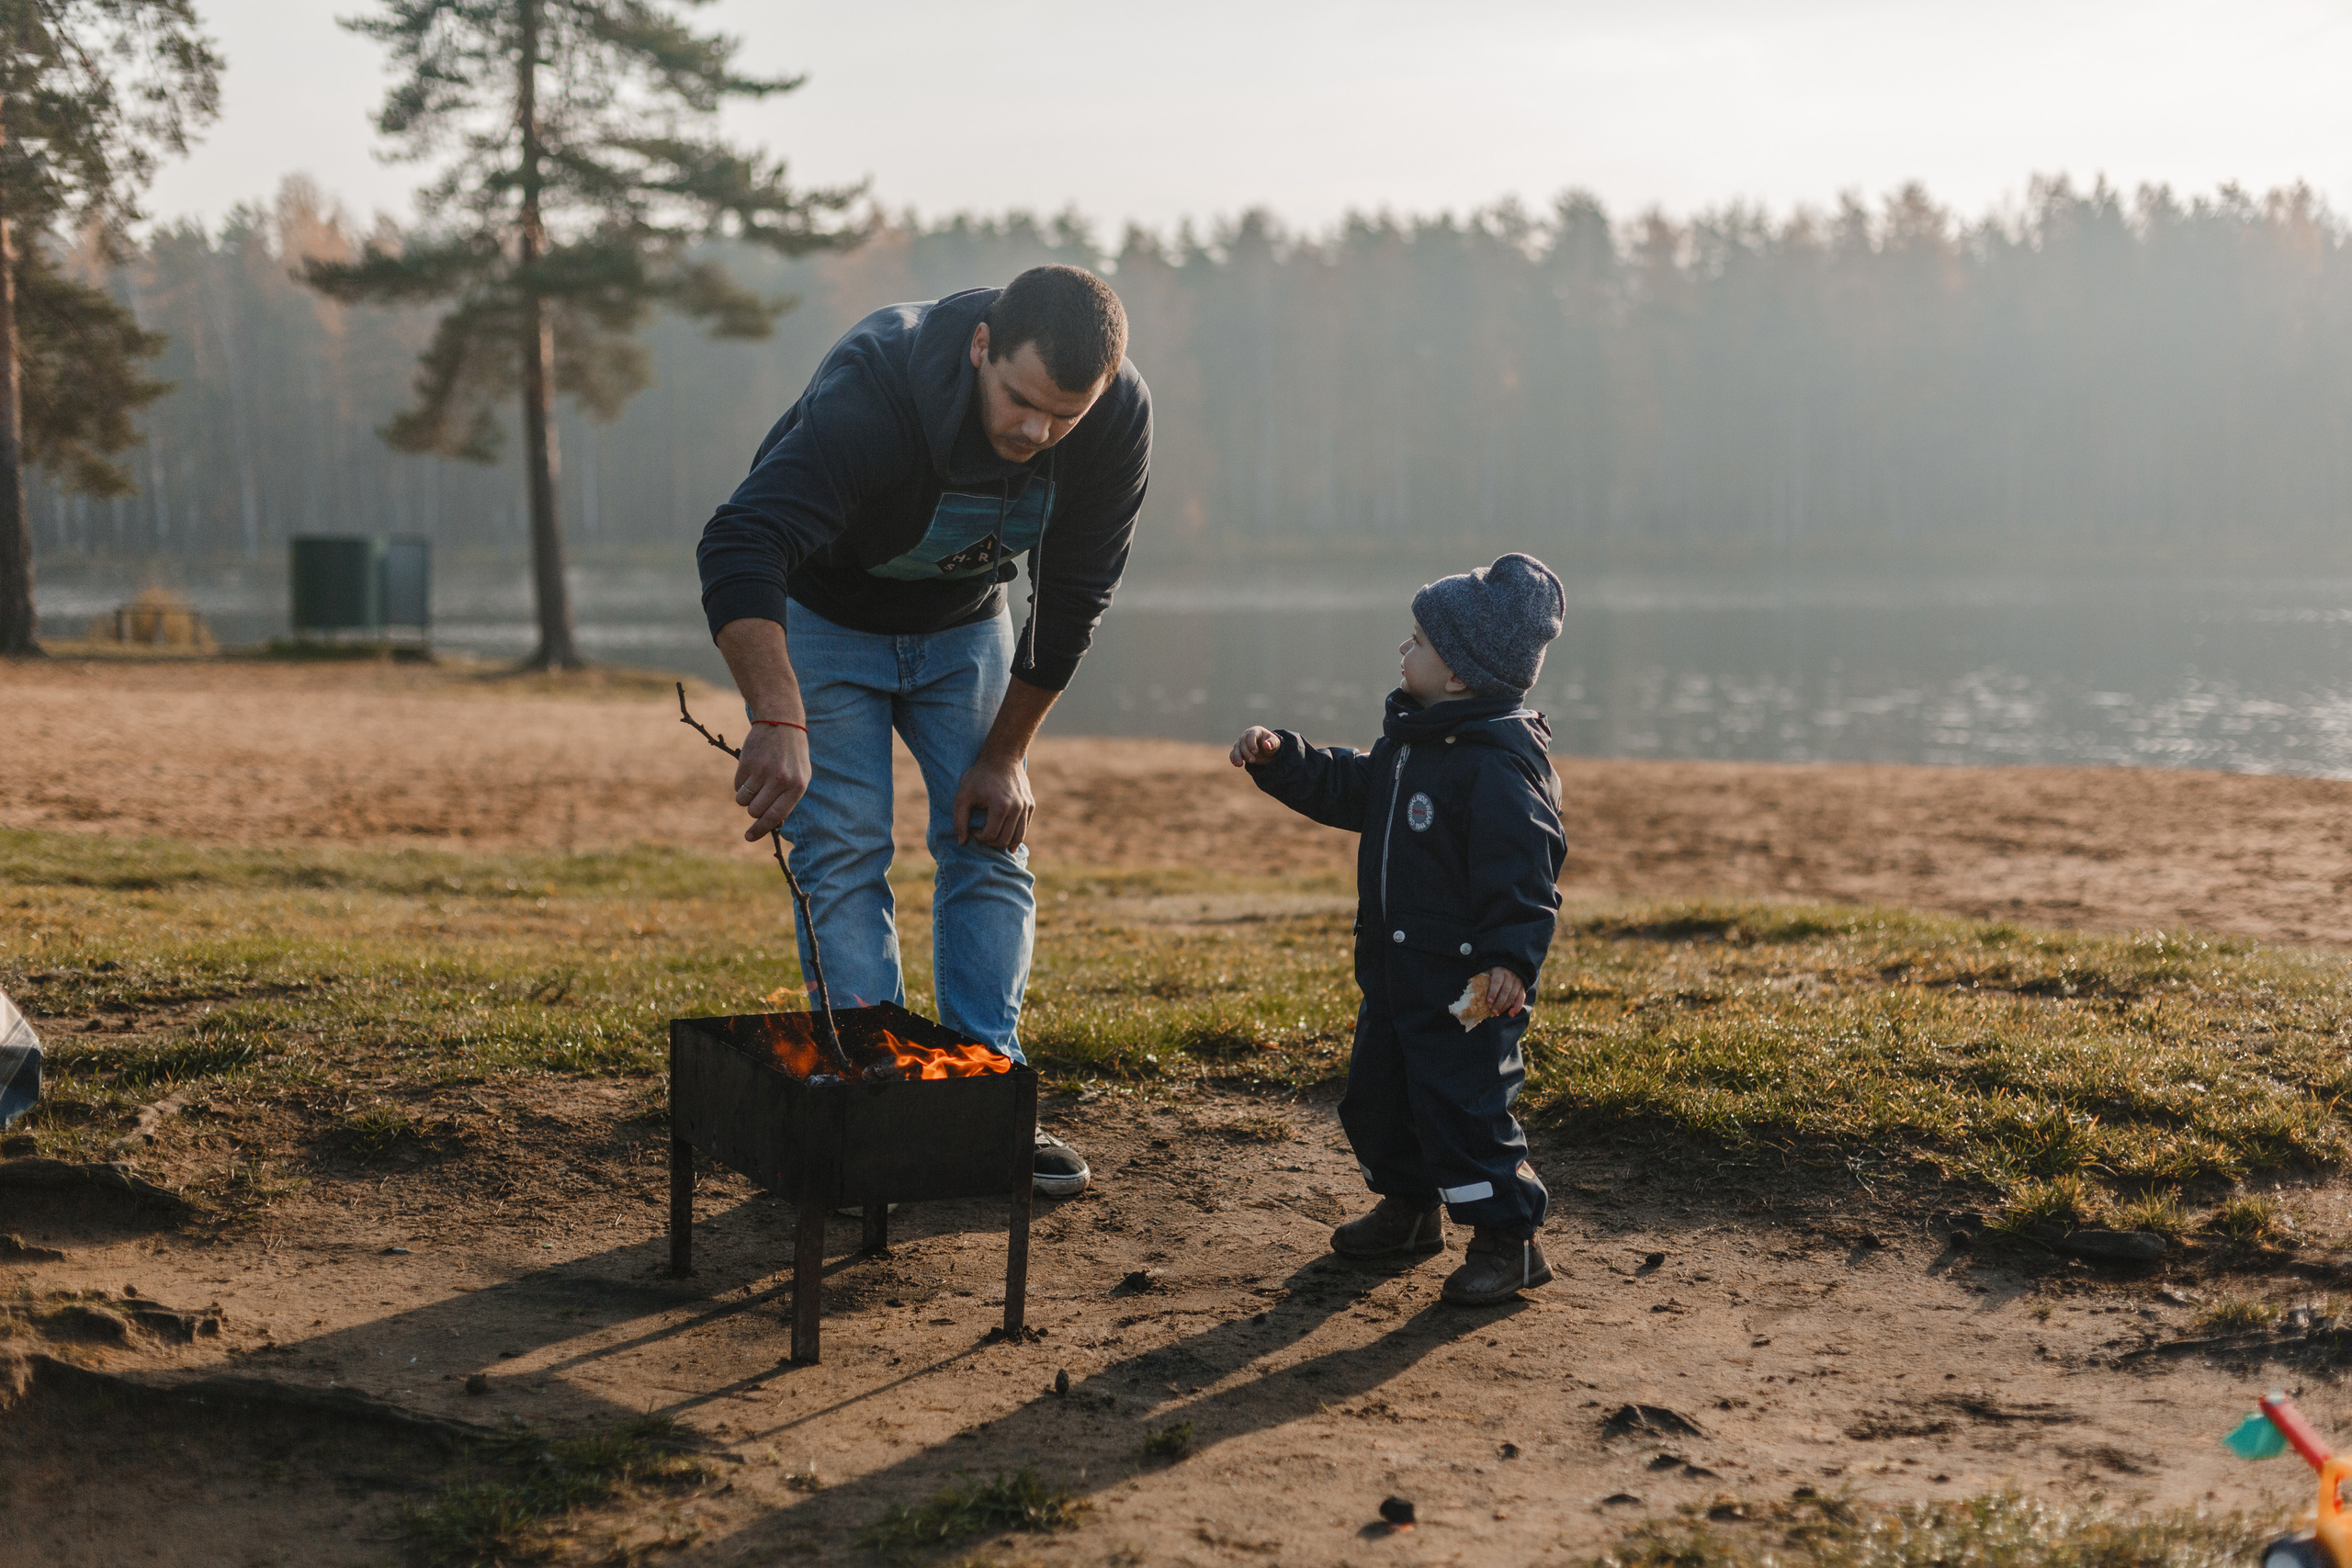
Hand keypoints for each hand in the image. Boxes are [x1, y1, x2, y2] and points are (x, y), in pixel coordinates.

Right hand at [734, 721, 810, 841]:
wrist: (782, 722)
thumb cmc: (792, 756)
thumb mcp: (800, 777)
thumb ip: (788, 800)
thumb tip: (773, 825)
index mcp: (797, 786)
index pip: (775, 816)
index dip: (760, 830)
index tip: (748, 837)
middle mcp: (780, 779)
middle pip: (755, 811)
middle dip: (753, 810)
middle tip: (759, 797)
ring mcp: (762, 770)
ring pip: (742, 801)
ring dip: (745, 797)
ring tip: (755, 782)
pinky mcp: (747, 762)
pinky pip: (736, 786)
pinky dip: (740, 783)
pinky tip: (751, 769)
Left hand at [952, 752, 1034, 849]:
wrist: (1001, 757)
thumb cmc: (979, 776)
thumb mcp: (962, 795)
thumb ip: (959, 820)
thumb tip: (963, 842)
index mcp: (1000, 806)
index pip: (990, 836)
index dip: (977, 836)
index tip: (972, 827)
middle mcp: (1017, 808)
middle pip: (1004, 840)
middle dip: (990, 841)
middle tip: (981, 832)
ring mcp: (1026, 806)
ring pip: (1018, 838)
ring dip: (1004, 842)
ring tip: (993, 833)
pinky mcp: (1031, 805)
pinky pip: (1024, 828)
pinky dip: (1014, 834)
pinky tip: (1003, 831)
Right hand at [1230, 726, 1279, 766]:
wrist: (1266, 749)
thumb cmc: (1271, 744)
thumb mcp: (1275, 743)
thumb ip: (1272, 743)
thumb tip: (1266, 744)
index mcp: (1255, 731)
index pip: (1251, 735)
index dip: (1251, 743)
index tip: (1256, 751)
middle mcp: (1246, 735)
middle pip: (1243, 742)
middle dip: (1246, 752)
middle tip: (1253, 760)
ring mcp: (1241, 742)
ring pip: (1236, 748)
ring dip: (1237, 756)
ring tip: (1240, 764)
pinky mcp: (1238, 750)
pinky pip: (1233, 753)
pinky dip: (1233, 758)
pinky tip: (1237, 764)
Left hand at [1483, 967, 1527, 1016]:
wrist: (1511, 965)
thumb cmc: (1495, 970)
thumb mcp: (1487, 970)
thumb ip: (1480, 977)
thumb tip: (1469, 982)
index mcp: (1500, 971)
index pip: (1497, 982)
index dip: (1493, 992)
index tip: (1489, 1001)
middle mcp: (1510, 976)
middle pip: (1505, 991)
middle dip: (1499, 1002)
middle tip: (1492, 1011)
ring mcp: (1517, 982)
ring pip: (1513, 996)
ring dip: (1505, 1006)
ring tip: (1497, 1013)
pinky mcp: (1522, 988)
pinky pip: (1521, 998)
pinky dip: (1517, 1007)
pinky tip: (1511, 1014)